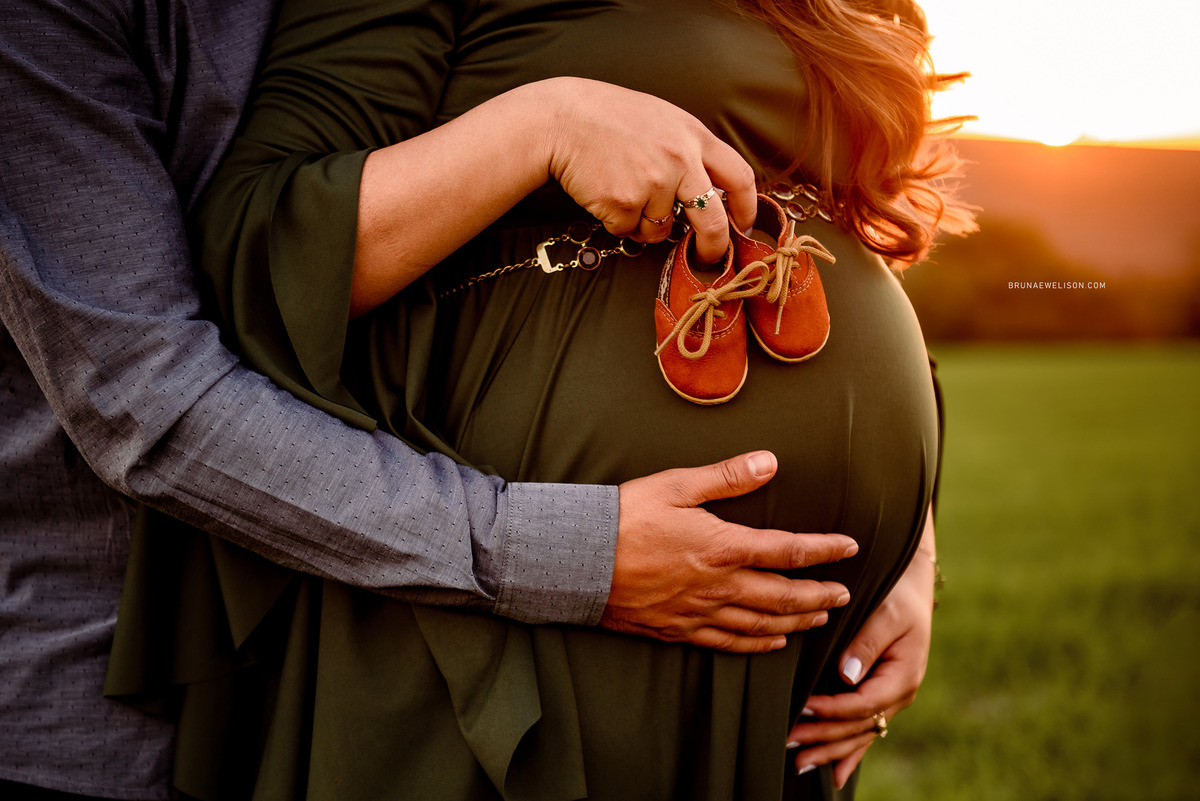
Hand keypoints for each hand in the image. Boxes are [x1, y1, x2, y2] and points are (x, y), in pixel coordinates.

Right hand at [542, 77, 757, 263]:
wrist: (560, 120)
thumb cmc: (609, 118)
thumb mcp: (663, 120)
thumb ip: (690, 150)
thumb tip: (712, 193)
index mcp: (694, 136)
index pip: (739, 177)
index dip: (746, 208)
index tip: (743, 226)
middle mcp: (680, 160)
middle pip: (711, 220)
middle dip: (712, 246)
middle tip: (707, 257)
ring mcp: (652, 184)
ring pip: (661, 230)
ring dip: (645, 224)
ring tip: (623, 190)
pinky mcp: (624, 204)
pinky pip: (629, 231)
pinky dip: (618, 222)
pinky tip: (605, 193)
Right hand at [601, 451, 856, 653]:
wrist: (576, 560)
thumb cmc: (624, 516)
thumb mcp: (675, 485)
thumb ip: (726, 477)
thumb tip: (769, 462)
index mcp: (721, 546)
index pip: (787, 551)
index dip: (824, 550)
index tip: (851, 548)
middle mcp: (717, 586)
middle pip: (783, 596)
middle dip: (819, 595)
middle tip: (845, 595)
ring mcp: (698, 613)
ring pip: (761, 624)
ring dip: (796, 621)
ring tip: (820, 619)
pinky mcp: (677, 630)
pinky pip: (727, 643)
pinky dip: (756, 644)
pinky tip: (772, 641)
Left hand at [785, 519, 936, 787]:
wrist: (908, 584)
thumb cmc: (895, 594)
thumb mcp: (885, 613)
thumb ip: (865, 643)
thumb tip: (847, 675)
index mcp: (903, 675)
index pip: (864, 703)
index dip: (833, 710)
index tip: (803, 709)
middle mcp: (899, 693)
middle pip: (858, 725)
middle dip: (824, 738)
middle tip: (789, 743)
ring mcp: (891, 698)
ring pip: (860, 734)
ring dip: (830, 750)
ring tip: (799, 763)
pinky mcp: (880, 696)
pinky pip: (864, 730)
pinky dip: (848, 752)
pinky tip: (833, 774)